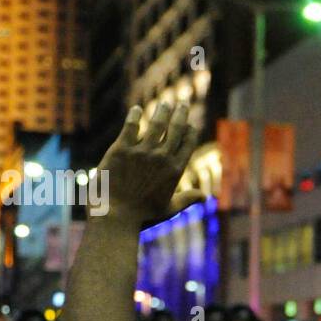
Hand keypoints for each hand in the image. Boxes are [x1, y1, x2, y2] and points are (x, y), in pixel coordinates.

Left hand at [97, 102, 202, 225]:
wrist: (116, 216)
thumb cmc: (142, 216)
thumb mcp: (169, 209)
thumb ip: (187, 199)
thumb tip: (205, 197)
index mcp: (175, 170)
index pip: (188, 143)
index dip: (190, 131)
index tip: (190, 124)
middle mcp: (162, 157)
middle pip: (176, 129)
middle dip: (181, 114)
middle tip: (182, 105)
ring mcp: (142, 152)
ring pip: (156, 123)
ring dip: (162, 111)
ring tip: (164, 104)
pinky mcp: (121, 149)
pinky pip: (131, 126)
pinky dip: (135, 116)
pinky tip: (136, 110)